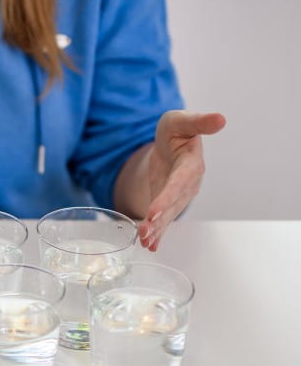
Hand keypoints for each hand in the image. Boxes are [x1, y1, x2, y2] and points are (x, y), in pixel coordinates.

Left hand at [138, 110, 226, 250]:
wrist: (172, 142)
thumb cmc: (178, 129)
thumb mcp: (183, 120)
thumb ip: (199, 121)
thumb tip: (220, 119)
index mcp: (191, 164)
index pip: (179, 182)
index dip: (168, 197)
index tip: (155, 210)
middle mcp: (188, 184)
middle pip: (173, 204)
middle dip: (159, 219)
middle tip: (145, 232)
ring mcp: (179, 195)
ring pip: (168, 215)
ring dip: (157, 230)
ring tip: (145, 242)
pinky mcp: (169, 202)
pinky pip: (164, 220)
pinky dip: (157, 233)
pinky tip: (149, 246)